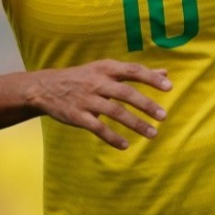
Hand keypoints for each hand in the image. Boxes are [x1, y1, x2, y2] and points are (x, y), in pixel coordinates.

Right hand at [29, 59, 171, 149]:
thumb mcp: (104, 70)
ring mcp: (86, 99)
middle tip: (163, 116)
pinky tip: (125, 145)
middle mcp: (96, 82)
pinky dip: (112, 137)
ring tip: (152, 134)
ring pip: (114, 111)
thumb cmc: (82, 78)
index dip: (150, 78)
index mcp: (104, 68)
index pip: (132, 71)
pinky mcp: (77, 116)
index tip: (169, 87)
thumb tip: (165, 72)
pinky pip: (97, 128)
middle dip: (146, 104)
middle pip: (125, 92)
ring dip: (135, 123)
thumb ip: (134, 72)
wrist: (45, 88)